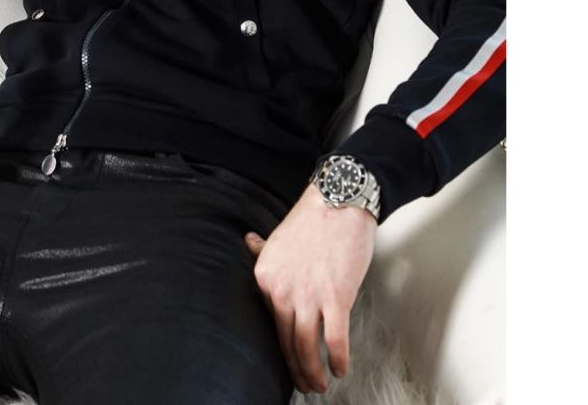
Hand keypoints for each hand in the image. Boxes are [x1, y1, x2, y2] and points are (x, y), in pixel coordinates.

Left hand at [244, 183, 375, 394]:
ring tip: (320, 383)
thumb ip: (262, 248)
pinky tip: (340, 368)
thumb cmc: (313, 219)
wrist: (339, 202)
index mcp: (265, 277)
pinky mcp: (336, 298)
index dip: (281, 346)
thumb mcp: (278, 236)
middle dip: (296, 368)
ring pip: (306, 347)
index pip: (271, 322)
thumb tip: (248, 241)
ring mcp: (308, 296)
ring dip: (313, 371)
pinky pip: (334, 340)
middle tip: (305, 384)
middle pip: (286, 341)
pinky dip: (337, 359)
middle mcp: (281, 290)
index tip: (290, 359)